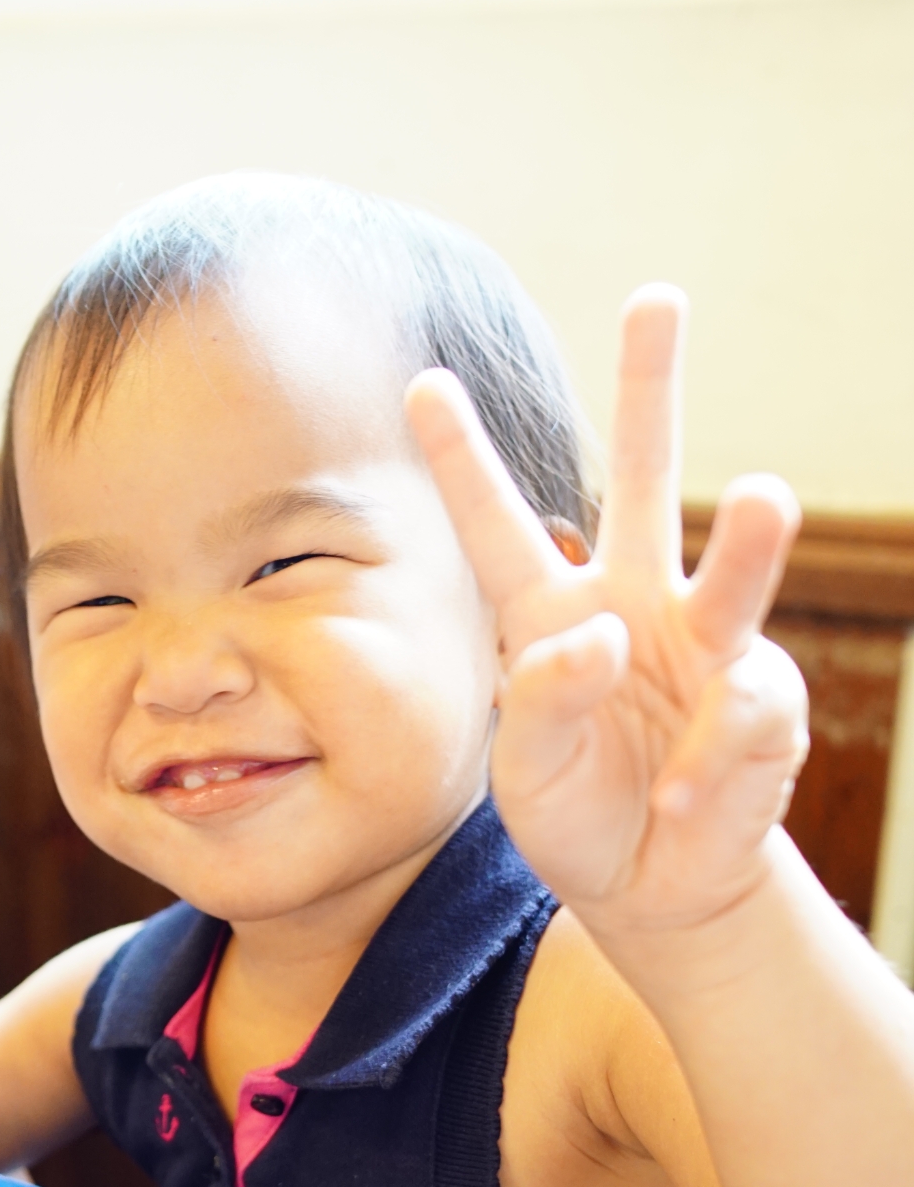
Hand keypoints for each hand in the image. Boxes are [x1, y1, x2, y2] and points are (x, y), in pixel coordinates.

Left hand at [406, 288, 807, 942]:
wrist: (656, 887)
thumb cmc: (577, 816)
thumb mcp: (525, 772)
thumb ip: (546, 701)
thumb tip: (604, 633)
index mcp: (550, 616)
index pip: (496, 527)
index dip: (462, 459)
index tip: (422, 381)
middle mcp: (630, 603)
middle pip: (643, 479)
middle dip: (652, 390)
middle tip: (658, 299)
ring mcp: (703, 642)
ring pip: (732, 565)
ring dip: (750, 537)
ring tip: (765, 500)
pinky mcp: (758, 697)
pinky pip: (745, 707)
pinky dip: (708, 761)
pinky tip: (679, 796)